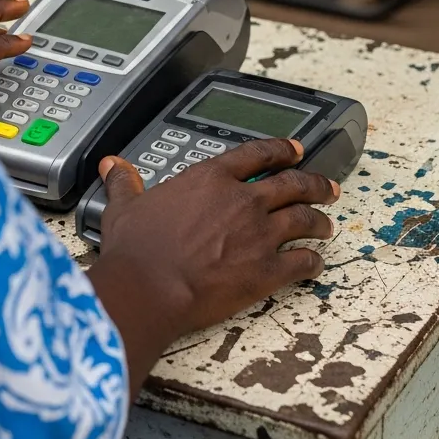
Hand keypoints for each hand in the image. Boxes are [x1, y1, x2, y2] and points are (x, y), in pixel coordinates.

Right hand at [87, 138, 337, 394]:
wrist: (147, 288)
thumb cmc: (135, 250)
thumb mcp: (124, 207)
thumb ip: (124, 182)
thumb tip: (112, 166)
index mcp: (210, 179)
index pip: (257, 154)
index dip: (281, 149)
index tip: (294, 150)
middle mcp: (241, 201)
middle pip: (293, 183)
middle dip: (315, 183)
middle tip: (326, 187)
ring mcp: (258, 234)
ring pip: (304, 219)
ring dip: (319, 221)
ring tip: (326, 224)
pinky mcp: (266, 270)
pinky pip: (301, 261)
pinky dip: (312, 262)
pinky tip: (315, 264)